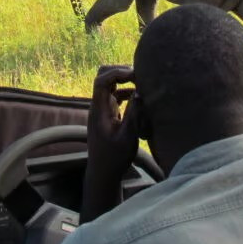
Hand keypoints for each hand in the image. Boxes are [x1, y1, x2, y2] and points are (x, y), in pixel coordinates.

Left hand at [81, 65, 137, 221]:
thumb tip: (139, 93)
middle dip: (120, 71)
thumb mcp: (128, 138)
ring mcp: (102, 109)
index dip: (117, 72)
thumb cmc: (115, 158)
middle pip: (102, 76)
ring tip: (144, 84)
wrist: (103, 172)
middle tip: (139, 76)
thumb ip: (133, 115)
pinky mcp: (109, 114)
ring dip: (125, 80)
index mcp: (99, 110)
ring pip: (110, 84)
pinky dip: (128, 92)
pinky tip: (140, 97)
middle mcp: (98, 106)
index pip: (101, 80)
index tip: (135, 76)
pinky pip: (116, 95)